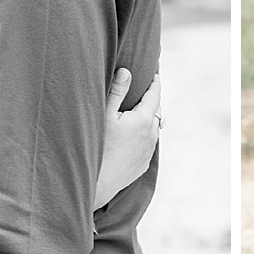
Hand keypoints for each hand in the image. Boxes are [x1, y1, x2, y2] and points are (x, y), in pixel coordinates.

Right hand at [95, 67, 158, 208]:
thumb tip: (126, 71)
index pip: (154, 95)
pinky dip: (143, 136)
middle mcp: (151, 134)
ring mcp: (149, 151)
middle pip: (155, 111)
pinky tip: (131, 137)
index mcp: (144, 119)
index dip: (154, 82)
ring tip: (136, 113)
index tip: (154, 74)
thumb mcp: (105, 115)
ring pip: (152, 129)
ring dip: (147, 120)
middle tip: (142, 91)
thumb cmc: (99, 146)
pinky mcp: (144, 163)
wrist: (99, 182)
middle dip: (150, 101)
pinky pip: (147, 144)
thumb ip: (117, 91)